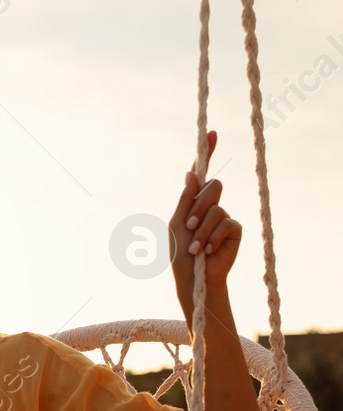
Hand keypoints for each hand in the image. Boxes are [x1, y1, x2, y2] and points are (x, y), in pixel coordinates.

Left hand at [170, 130, 242, 318]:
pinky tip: (208, 250)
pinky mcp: (234, 230)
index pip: (201, 173)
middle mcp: (210, 205)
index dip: (207, 152)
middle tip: (189, 226)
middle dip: (198, 206)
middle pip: (213, 186)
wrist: (193, 278)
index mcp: (193, 201)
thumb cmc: (180, 253)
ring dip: (202, 228)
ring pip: (217, 208)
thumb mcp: (177, 224)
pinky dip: (213, 237)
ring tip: (196, 247)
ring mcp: (223, 217)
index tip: (212, 132)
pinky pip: (227, 223)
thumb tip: (190, 173)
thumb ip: (185, 200)